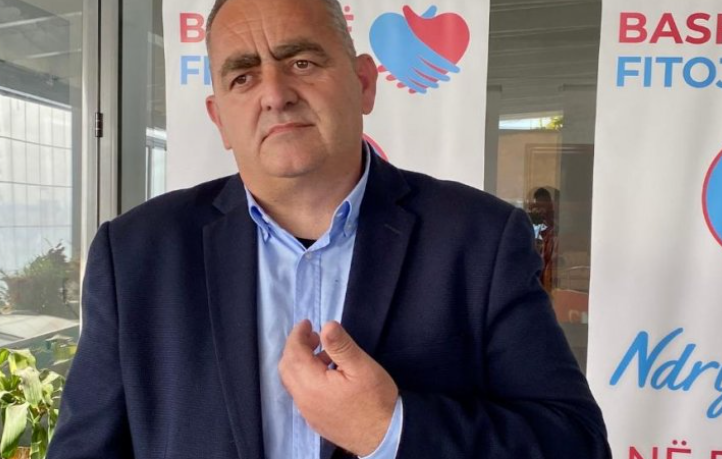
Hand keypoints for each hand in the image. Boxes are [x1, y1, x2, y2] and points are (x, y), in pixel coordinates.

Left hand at [278, 320, 398, 456]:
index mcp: (312, 385)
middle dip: (296, 348)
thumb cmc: (376, 399)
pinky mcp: (316, 421)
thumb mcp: (362, 367)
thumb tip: (326, 325)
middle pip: (287, 368)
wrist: (385, 437)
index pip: (293, 354)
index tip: (307, 323)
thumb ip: (341, 345)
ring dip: (302, 363)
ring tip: (325, 353)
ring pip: (293, 382)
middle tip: (314, 336)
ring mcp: (308, 413)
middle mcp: (304, 400)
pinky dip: (307, 378)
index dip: (296, 335)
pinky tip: (328, 375)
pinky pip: (302, 394)